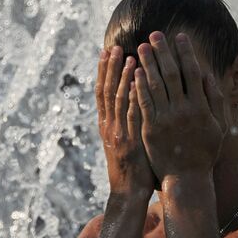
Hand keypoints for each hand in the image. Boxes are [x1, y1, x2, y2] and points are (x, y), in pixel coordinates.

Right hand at [96, 46, 158, 196]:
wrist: (128, 191)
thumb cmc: (130, 165)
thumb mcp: (121, 140)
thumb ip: (122, 121)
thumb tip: (129, 98)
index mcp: (105, 123)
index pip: (101, 91)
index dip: (103, 71)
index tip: (106, 51)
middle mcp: (108, 125)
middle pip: (106, 90)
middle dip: (110, 68)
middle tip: (114, 47)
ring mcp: (117, 132)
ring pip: (117, 99)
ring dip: (122, 77)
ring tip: (128, 57)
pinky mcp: (129, 140)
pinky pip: (130, 115)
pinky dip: (131, 98)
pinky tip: (135, 82)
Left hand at [134, 32, 228, 179]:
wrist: (186, 178)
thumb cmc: (204, 151)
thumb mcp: (219, 126)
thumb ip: (215, 100)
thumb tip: (207, 74)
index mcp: (201, 107)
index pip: (192, 72)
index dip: (186, 52)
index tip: (179, 36)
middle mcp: (183, 110)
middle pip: (171, 74)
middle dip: (163, 51)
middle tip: (154, 34)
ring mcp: (165, 119)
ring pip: (154, 85)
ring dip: (147, 63)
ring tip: (140, 47)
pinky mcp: (149, 128)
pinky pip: (142, 102)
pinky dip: (138, 85)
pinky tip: (133, 72)